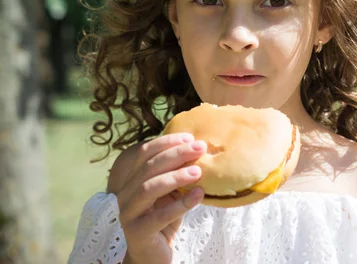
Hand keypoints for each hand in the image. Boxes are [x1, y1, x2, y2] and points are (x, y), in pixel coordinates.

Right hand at [110, 133, 206, 263]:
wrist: (152, 255)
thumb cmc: (164, 219)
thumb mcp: (171, 193)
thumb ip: (177, 174)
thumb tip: (199, 151)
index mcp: (131, 180)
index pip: (144, 153)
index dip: (166, 142)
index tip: (190, 137)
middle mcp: (124, 194)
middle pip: (148, 167)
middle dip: (176, 154)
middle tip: (200, 147)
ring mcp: (128, 213)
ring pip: (149, 188)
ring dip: (176, 177)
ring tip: (198, 171)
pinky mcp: (137, 232)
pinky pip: (160, 216)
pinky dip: (181, 204)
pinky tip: (198, 195)